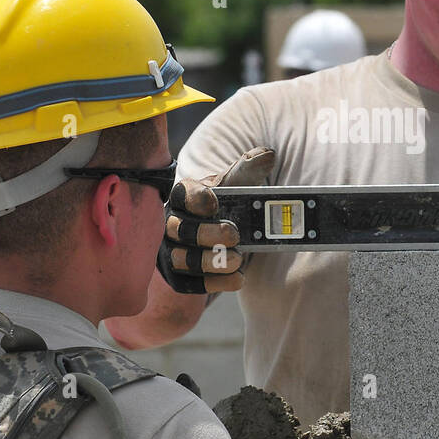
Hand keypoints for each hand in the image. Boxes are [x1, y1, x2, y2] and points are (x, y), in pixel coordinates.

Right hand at [156, 147, 275, 294]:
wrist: (219, 233)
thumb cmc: (225, 205)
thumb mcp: (235, 185)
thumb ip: (249, 169)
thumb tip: (268, 155)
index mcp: (184, 196)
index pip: (182, 194)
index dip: (196, 199)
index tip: (214, 201)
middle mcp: (171, 223)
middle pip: (180, 229)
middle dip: (207, 233)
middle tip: (234, 234)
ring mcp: (171, 251)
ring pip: (181, 259)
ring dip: (210, 261)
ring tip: (238, 259)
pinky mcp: (178, 277)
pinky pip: (189, 284)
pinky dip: (213, 283)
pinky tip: (236, 278)